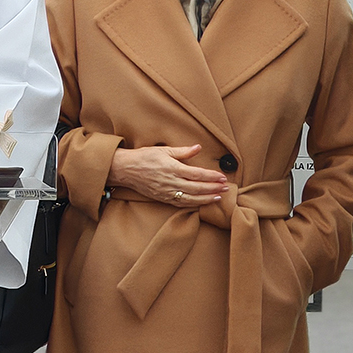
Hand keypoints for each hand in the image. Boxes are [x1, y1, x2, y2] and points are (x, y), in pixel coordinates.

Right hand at [107, 144, 226, 206]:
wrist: (126, 169)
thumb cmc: (144, 157)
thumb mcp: (163, 150)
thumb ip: (183, 151)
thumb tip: (198, 148)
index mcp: (173, 168)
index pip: (197, 174)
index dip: (211, 176)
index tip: (222, 177)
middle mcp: (171, 181)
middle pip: (197, 187)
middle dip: (213, 188)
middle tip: (226, 188)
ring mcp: (167, 192)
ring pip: (191, 198)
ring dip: (207, 198)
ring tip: (218, 197)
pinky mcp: (163, 198)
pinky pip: (181, 203)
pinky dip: (193, 204)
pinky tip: (202, 203)